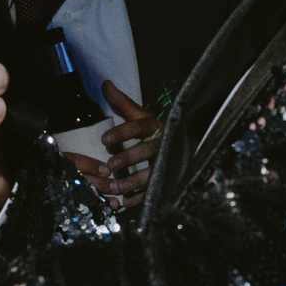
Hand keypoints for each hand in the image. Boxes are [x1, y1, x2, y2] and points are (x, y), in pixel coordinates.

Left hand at [64, 82, 158, 210]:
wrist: (181, 143)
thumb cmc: (154, 130)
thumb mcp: (140, 115)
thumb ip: (122, 103)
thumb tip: (105, 84)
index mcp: (156, 126)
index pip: (139, 127)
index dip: (122, 133)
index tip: (104, 140)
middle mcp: (163, 144)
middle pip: (147, 150)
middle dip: (129, 158)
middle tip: (110, 165)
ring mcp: (167, 162)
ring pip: (152, 173)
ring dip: (134, 181)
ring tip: (117, 187)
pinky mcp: (167, 179)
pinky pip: (155, 190)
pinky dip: (140, 197)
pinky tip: (126, 201)